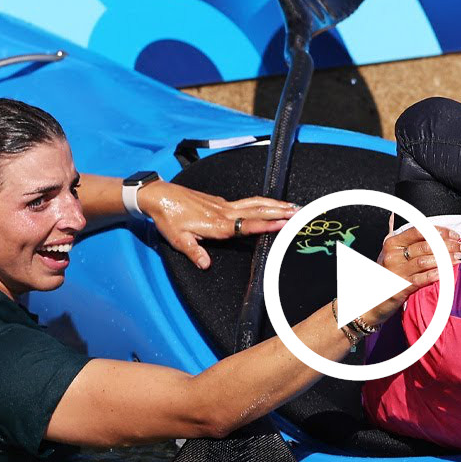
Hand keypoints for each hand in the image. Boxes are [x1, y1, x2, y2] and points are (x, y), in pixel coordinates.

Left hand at [140, 181, 297, 268]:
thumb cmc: (168, 219)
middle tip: (300, 212)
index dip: (267, 224)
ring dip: (275, 204)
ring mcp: (224, 206)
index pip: (247, 225)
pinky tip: (272, 204)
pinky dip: (264, 202)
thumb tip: (206, 265)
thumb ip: (194, 252)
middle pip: (258, 211)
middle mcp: (224, 213)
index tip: (285, 223)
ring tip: (293, 206)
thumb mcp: (178, 240)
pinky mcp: (222, 203)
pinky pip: (248, 201)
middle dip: (280, 211)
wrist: (160, 196)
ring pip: (255, 203)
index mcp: (217, 225)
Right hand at [360, 222, 460, 327]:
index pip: (420, 231)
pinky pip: (421, 279)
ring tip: (460, 258)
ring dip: (446, 259)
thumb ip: (404, 240)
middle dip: (449, 245)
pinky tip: (446, 273)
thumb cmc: (387, 276)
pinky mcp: (400, 288)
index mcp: (392, 242)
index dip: (440, 232)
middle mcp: (392, 255)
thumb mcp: (392, 254)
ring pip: (426, 261)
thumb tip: (409, 222)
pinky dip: (436, 274)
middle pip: (426, 245)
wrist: (371, 301)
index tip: (455, 236)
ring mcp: (396, 271)